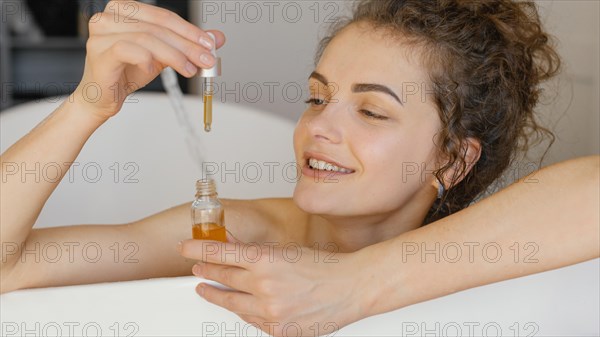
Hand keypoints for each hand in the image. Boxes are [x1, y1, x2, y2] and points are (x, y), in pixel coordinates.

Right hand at [72, 0, 224, 119]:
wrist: (103, 97)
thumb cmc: (127, 72)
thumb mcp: (164, 55)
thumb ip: (187, 44)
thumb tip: (217, 37)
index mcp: (125, 10)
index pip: (163, 16)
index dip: (189, 30)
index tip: (209, 44)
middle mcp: (110, 17)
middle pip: (158, 27)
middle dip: (187, 45)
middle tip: (205, 59)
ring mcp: (101, 33)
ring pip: (147, 38)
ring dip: (174, 55)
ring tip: (190, 69)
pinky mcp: (99, 51)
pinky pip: (128, 49)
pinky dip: (146, 59)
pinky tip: (154, 69)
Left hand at [178, 240, 371, 336]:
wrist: (351, 288)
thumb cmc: (325, 267)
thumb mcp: (287, 251)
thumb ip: (256, 252)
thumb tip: (231, 248)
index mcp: (266, 259)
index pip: (220, 253)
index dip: (198, 250)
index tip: (185, 248)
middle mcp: (264, 285)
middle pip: (222, 277)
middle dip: (206, 271)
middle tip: (196, 268)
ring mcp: (270, 310)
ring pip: (231, 302)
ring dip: (217, 294)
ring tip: (207, 289)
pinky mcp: (278, 329)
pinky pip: (251, 320)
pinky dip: (243, 311)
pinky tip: (239, 306)